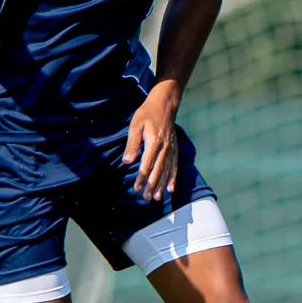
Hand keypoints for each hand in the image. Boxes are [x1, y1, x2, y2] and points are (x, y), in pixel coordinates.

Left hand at [123, 81, 181, 201]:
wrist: (164, 104)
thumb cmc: (147, 114)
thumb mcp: (135, 125)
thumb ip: (132, 144)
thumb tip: (127, 162)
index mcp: (154, 142)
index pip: (147, 164)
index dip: (141, 177)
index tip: (136, 188)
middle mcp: (165, 148)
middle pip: (158, 170)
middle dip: (152, 185)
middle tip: (146, 198)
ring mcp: (171, 149)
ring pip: (167, 171)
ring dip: (162, 185)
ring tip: (156, 197)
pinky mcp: (174, 149)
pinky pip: (175, 166)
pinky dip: (173, 178)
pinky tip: (170, 189)